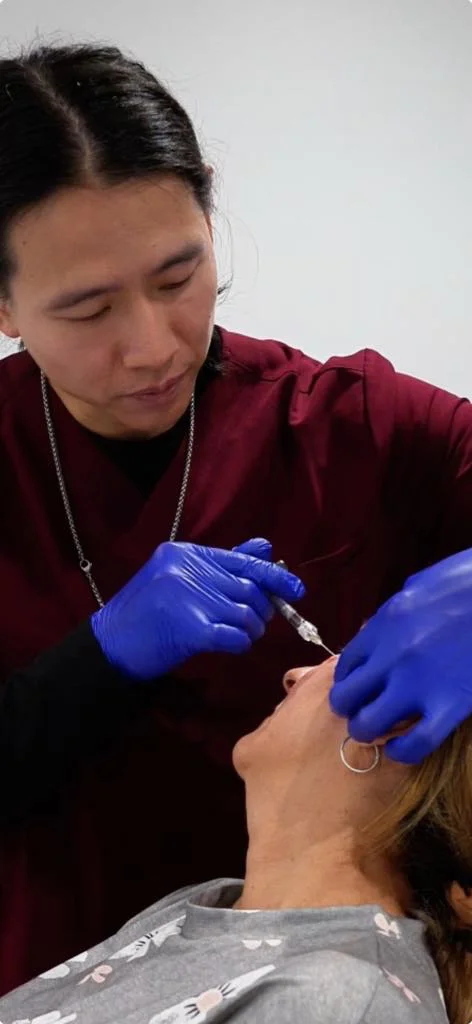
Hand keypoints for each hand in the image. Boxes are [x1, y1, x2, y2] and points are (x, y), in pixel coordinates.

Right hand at [91, 537, 303, 679]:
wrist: (111, 645)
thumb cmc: (147, 613)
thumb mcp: (179, 578)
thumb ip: (221, 564)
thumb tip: (265, 548)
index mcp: (185, 553)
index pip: (243, 561)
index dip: (274, 576)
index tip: (296, 589)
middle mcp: (188, 570)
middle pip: (249, 589)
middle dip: (261, 609)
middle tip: (256, 622)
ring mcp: (189, 599)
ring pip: (247, 614)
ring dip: (250, 629)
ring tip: (238, 634)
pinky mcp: (191, 629)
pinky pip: (236, 637)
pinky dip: (240, 643)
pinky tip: (231, 645)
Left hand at [329, 548, 471, 762]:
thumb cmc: (468, 581)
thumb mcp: (421, 584)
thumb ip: (397, 609)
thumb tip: (383, 624)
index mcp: (384, 624)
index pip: (345, 663)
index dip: (347, 679)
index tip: (356, 686)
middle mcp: (390, 657)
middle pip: (347, 696)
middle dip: (349, 708)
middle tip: (362, 710)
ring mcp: (417, 684)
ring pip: (369, 724)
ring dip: (368, 730)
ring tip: (379, 731)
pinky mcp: (448, 706)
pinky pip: (415, 743)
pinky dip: (403, 751)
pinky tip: (403, 748)